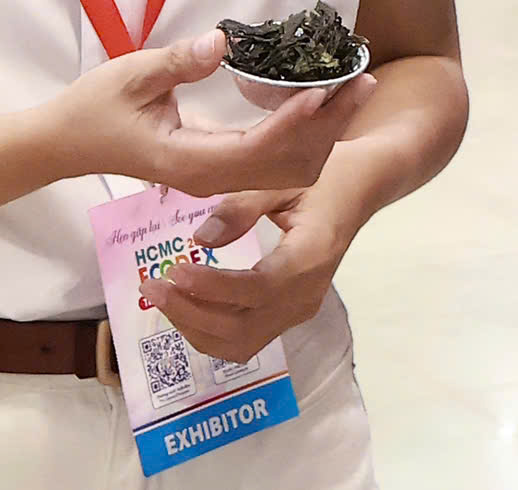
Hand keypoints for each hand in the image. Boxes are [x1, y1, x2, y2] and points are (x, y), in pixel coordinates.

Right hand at [46, 32, 376, 199]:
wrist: (67, 143)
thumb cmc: (95, 107)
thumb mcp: (131, 76)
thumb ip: (177, 62)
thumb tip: (221, 42)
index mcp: (189, 162)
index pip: (255, 150)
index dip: (293, 122)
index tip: (323, 91)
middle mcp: (210, 178)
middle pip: (285, 163)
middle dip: (328, 125)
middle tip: (364, 79)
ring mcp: (217, 178)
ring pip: (287, 169)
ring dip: (326, 132)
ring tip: (358, 89)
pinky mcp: (221, 169)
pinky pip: (276, 163)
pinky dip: (308, 137)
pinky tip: (326, 105)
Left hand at [141, 187, 353, 366]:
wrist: (364, 186)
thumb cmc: (328, 174)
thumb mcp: (285, 179)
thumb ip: (242, 207)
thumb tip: (200, 240)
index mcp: (311, 257)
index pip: (256, 290)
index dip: (211, 287)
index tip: (175, 270)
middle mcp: (307, 294)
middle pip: (243, 329)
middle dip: (191, 315)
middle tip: (153, 286)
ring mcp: (300, 308)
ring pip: (241, 343)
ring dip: (196, 328)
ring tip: (163, 297)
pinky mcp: (291, 311)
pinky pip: (246, 337)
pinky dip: (211, 330)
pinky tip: (187, 305)